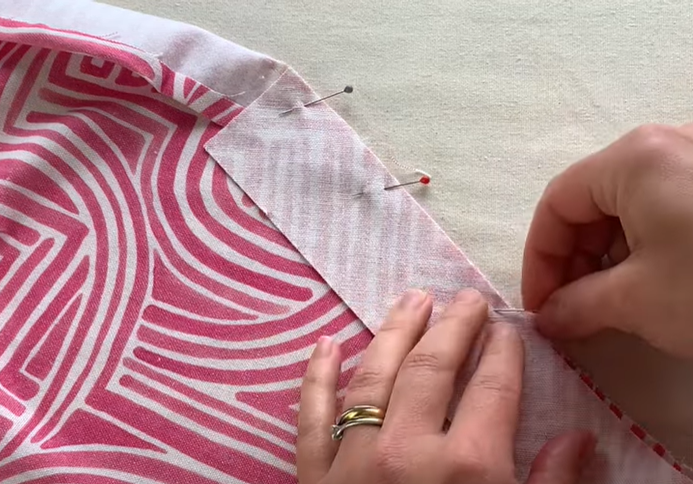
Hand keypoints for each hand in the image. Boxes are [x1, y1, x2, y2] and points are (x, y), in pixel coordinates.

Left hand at [298, 289, 593, 483]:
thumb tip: (581, 439)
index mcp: (468, 468)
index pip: (492, 388)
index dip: (503, 353)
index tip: (507, 328)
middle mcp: (406, 450)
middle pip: (432, 368)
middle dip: (454, 327)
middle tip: (465, 298)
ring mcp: (352, 459)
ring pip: (374, 376)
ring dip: (394, 331)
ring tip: (411, 297)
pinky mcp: (311, 476)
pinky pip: (309, 414)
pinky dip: (315, 376)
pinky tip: (324, 342)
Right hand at [522, 124, 692, 357]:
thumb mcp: (639, 300)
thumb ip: (577, 306)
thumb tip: (548, 320)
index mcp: (632, 158)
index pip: (556, 203)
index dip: (539, 259)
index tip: (540, 308)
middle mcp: (665, 145)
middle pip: (592, 202)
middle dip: (575, 261)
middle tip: (573, 312)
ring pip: (629, 208)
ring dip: (609, 259)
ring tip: (613, 305)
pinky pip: (666, 211)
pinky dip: (646, 250)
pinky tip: (655, 287)